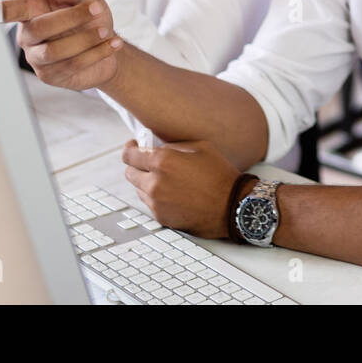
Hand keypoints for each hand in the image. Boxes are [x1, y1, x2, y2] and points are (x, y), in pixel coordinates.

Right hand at [2, 0, 121, 89]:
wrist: (107, 43)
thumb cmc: (91, 16)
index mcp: (32, 12)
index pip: (13, 10)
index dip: (4, 10)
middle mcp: (28, 36)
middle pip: (39, 28)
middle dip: (71, 18)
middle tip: (98, 10)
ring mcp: (37, 58)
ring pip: (54, 51)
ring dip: (85, 40)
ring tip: (107, 31)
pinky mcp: (50, 77)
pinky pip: (71, 66)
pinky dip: (97, 53)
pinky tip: (113, 44)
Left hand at [123, 139, 238, 237]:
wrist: (231, 206)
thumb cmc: (220, 175)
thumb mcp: (201, 147)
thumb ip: (174, 146)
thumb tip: (157, 147)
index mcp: (163, 161)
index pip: (130, 155)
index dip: (130, 150)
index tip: (133, 148)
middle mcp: (155, 182)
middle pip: (130, 173)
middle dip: (138, 166)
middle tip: (151, 164)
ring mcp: (156, 202)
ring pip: (138, 189)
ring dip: (147, 182)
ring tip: (169, 181)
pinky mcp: (160, 216)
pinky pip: (149, 203)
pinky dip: (156, 197)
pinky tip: (174, 194)